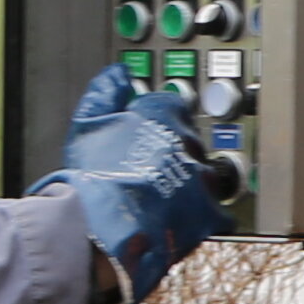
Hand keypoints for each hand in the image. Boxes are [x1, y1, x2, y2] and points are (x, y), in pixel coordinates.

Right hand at [32, 63, 222, 303]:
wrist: (97, 229)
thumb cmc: (90, 178)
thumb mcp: (87, 125)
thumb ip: (105, 93)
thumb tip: (120, 74)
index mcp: (163, 115)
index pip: (174, 108)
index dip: (158, 123)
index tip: (147, 136)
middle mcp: (188, 143)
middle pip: (189, 142)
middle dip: (173, 154)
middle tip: (149, 172)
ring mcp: (200, 178)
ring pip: (203, 175)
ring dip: (188, 184)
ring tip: (161, 200)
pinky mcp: (208, 213)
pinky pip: (216, 212)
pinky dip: (201, 216)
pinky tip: (178, 221)